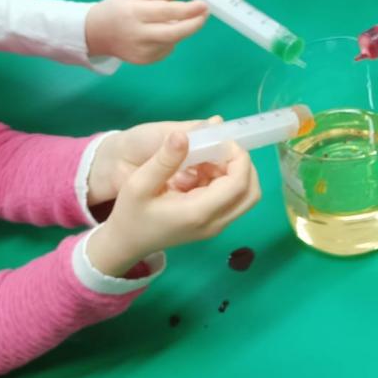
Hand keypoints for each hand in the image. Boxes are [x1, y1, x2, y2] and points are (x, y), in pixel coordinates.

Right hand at [85, 0, 208, 63]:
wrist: (93, 35)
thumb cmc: (114, 9)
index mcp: (134, 14)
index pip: (167, 12)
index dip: (188, 10)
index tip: (204, 4)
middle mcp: (138, 35)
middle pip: (174, 32)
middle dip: (194, 24)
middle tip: (206, 13)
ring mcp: (143, 52)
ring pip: (173, 41)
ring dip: (181, 29)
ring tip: (177, 18)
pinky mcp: (146, 61)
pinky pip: (167, 48)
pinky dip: (171, 38)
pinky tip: (161, 31)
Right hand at [86, 131, 260, 275]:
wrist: (126, 243)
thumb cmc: (131, 214)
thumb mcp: (138, 183)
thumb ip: (164, 160)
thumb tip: (183, 134)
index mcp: (199, 212)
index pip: (239, 184)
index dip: (238, 158)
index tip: (220, 141)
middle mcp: (215, 222)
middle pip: (251, 192)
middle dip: (242, 165)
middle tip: (218, 149)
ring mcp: (217, 226)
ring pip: (246, 196)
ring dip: (235, 172)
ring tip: (207, 159)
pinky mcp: (214, 224)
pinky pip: (234, 200)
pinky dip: (227, 181)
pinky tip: (202, 171)